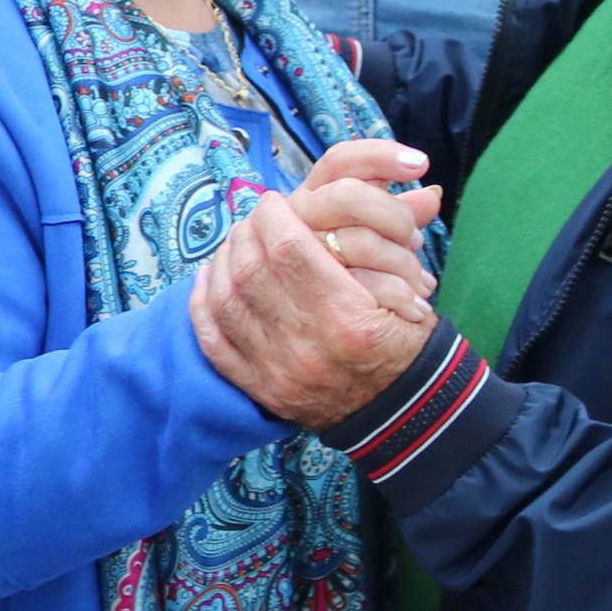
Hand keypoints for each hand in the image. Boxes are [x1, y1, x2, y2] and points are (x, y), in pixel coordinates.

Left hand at [191, 174, 433, 428]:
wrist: (406, 414)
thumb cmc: (408, 343)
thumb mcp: (406, 293)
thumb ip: (369, 246)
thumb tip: (329, 196)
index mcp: (345, 318)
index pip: (287, 248)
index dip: (274, 216)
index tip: (275, 203)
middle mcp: (304, 346)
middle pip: (250, 270)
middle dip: (246, 234)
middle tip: (253, 220)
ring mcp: (276, 371)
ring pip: (226, 300)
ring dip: (222, 262)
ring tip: (234, 243)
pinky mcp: (260, 389)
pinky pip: (214, 341)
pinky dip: (203, 304)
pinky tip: (208, 279)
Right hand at [283, 138, 441, 320]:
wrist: (316, 342)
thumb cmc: (346, 284)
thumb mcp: (371, 243)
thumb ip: (398, 216)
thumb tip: (432, 194)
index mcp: (310, 201)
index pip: (341, 162)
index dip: (378, 156)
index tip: (420, 164)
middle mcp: (295, 222)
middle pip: (348, 196)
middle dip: (394, 217)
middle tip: (416, 240)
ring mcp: (298, 257)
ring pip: (358, 242)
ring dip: (402, 262)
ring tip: (421, 283)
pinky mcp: (311, 297)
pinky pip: (364, 287)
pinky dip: (398, 295)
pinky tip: (414, 307)